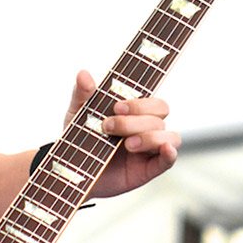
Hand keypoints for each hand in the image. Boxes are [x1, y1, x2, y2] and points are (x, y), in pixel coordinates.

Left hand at [65, 70, 180, 197]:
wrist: (72, 168)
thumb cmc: (80, 137)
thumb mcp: (77, 113)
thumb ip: (82, 93)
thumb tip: (84, 74)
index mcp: (134, 110)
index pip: (152, 100)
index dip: (139, 103)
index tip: (117, 107)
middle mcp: (146, 126)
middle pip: (159, 114)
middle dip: (134, 120)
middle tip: (108, 127)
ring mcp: (149, 147)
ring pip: (168, 135)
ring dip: (149, 137)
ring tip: (127, 144)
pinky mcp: (148, 169)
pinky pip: (169, 160)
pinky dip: (171, 153)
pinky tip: (165, 149)